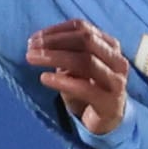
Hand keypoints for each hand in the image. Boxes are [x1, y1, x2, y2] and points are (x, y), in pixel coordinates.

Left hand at [27, 19, 129, 135]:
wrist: (109, 120)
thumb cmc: (89, 89)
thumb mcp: (76, 67)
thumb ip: (64, 53)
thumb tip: (37, 43)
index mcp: (109, 45)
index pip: (82, 28)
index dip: (56, 30)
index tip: (33, 38)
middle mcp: (117, 60)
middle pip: (85, 40)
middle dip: (55, 41)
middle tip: (31, 47)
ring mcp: (116, 81)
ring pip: (85, 60)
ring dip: (55, 57)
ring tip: (32, 59)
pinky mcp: (110, 102)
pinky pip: (84, 88)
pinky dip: (62, 81)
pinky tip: (45, 78)